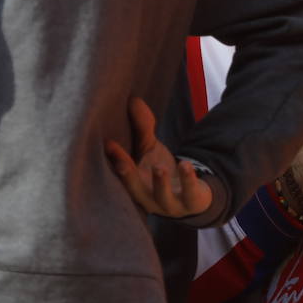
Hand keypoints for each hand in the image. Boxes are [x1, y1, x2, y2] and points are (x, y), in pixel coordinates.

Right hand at [106, 97, 213, 217]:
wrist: (193, 196)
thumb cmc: (162, 172)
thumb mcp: (151, 148)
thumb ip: (142, 127)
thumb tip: (132, 99)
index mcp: (135, 186)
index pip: (121, 175)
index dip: (115, 160)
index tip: (108, 143)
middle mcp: (149, 200)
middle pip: (135, 190)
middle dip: (129, 177)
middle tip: (122, 163)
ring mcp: (170, 204)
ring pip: (162, 197)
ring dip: (159, 183)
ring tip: (159, 168)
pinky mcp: (191, 203)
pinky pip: (189, 193)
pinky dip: (187, 179)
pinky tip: (186, 164)